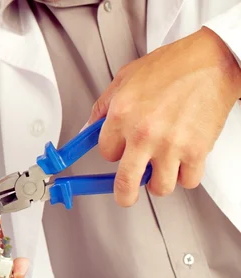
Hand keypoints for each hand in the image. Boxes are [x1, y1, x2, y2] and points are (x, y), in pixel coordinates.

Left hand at [87, 27, 240, 206]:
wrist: (212, 60)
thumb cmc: (172, 66)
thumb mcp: (124, 79)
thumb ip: (102, 107)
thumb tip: (86, 130)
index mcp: (121, 115)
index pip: (106, 153)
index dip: (114, 153)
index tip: (120, 152)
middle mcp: (143, 133)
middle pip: (125, 183)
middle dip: (124, 195)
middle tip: (126, 195)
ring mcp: (170, 145)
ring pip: (159, 187)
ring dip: (159, 182)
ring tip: (161, 169)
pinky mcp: (196, 150)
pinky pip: (188, 181)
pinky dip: (186, 176)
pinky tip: (183, 162)